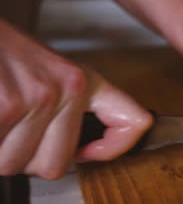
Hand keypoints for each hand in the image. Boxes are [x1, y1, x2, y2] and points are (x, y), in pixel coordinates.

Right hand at [0, 20, 151, 178]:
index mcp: (84, 82)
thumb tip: (84, 152)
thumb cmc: (3, 53)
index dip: (115, 147)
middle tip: (14, 132)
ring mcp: (39, 97)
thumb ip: (70, 108)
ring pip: (15, 165)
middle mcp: (69, 88)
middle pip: (55, 166)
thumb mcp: (50, 72)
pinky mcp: (6, 105)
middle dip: (26, 159)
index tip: (90, 151)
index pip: (133, 122)